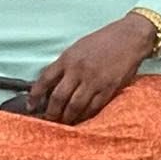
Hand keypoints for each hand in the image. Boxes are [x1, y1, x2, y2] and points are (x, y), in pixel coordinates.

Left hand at [28, 14, 154, 124]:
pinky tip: (81, 118)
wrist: (129, 37)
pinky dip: (85, 115)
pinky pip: (93, 107)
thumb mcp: (78, 48)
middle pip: (58, 98)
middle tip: (49, 119)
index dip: (35, 96)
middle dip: (51, 113)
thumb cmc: (103, 41)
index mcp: (68, 58)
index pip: (45, 80)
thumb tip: (51, 85)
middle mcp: (79, 70)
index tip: (31, 106)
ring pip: (75, 106)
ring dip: (67, 118)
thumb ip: (64, 65)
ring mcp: (94, 80)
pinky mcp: (109, 88)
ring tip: (64, 122)